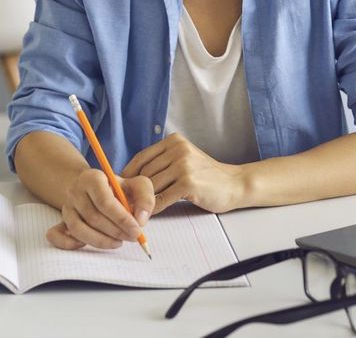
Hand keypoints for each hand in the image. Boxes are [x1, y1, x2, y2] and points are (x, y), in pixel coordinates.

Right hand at [45, 168, 154, 250]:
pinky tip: (91, 244)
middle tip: (132, 237)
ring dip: (100, 240)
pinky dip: (70, 244)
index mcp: (93, 178)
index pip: (105, 201)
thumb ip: (145, 198)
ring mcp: (66, 207)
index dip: (121, 219)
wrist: (96, 188)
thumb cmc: (119, 189)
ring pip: (79, 229)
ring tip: (118, 242)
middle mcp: (75, 191)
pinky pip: (57, 235)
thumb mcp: (136, 185)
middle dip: (116, 231)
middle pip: (93, 217)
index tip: (137, 230)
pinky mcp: (61, 221)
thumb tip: (140, 220)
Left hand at [120, 133, 247, 214]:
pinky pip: (162, 199)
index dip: (128, 175)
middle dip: (135, 191)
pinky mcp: (188, 183)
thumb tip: (131, 179)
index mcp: (174, 141)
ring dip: (142, 201)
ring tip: (136, 211)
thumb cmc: (207, 176)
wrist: (234, 184)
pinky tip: (151, 214)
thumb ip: (162, 164)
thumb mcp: (184, 160)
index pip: (141, 157)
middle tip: (127, 204)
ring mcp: (183, 165)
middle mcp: (178, 150)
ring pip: (152, 186)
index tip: (121, 188)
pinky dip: (154, 208)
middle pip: (145, 173)